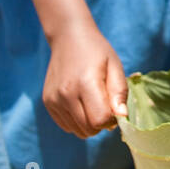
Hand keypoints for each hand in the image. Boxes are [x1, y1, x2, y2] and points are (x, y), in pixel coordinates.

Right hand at [43, 20, 128, 137]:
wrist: (68, 38)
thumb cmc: (97, 52)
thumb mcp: (115, 67)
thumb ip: (120, 92)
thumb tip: (122, 116)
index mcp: (85, 83)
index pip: (100, 120)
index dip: (112, 119)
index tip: (114, 107)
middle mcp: (66, 94)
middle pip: (89, 129)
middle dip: (101, 123)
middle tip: (105, 104)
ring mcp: (54, 99)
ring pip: (77, 131)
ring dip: (89, 124)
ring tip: (92, 102)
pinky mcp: (47, 102)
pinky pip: (67, 126)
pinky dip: (77, 121)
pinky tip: (80, 103)